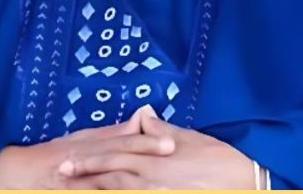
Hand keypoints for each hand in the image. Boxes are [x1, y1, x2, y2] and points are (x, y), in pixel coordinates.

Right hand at [0, 106, 173, 188]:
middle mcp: (83, 167)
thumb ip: (110, 133)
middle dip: (143, 170)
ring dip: (130, 191)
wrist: (8, 177)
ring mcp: (74, 186)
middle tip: (170, 178)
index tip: (171, 145)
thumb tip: (141, 118)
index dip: (146, 145)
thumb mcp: (79, 140)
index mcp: (88, 149)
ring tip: (158, 193)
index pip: (122, 146)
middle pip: (117, 169)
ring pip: (107, 189)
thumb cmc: (48, 157)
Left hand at [59, 108, 256, 188]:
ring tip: (70, 191)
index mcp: (156, 156)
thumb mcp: (191, 138)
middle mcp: (151, 176)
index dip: (89, 158)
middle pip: (108, 176)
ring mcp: (156, 192)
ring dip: (94, 190)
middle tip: (58, 177)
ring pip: (117, 192)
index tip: (67, 159)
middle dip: (82, 177)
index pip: (115, 155)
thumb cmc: (220, 159)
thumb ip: (162, 130)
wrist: (244, 181)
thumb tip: (143, 116)